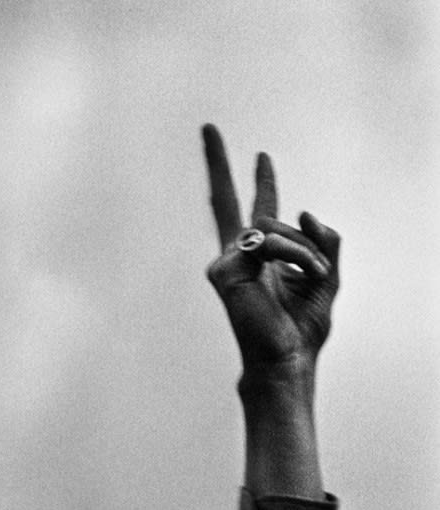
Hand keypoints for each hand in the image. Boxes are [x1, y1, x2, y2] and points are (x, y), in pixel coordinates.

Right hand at [202, 124, 339, 373]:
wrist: (286, 359)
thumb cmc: (300, 329)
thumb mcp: (326, 277)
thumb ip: (323, 241)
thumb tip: (305, 210)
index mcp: (260, 258)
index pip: (258, 212)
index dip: (262, 182)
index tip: (262, 156)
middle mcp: (238, 256)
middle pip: (226, 201)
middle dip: (217, 162)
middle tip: (207, 127)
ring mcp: (227, 262)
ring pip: (273, 226)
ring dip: (306, 249)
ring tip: (317, 274)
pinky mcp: (226, 269)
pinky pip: (271, 241)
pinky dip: (297, 254)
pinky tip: (309, 272)